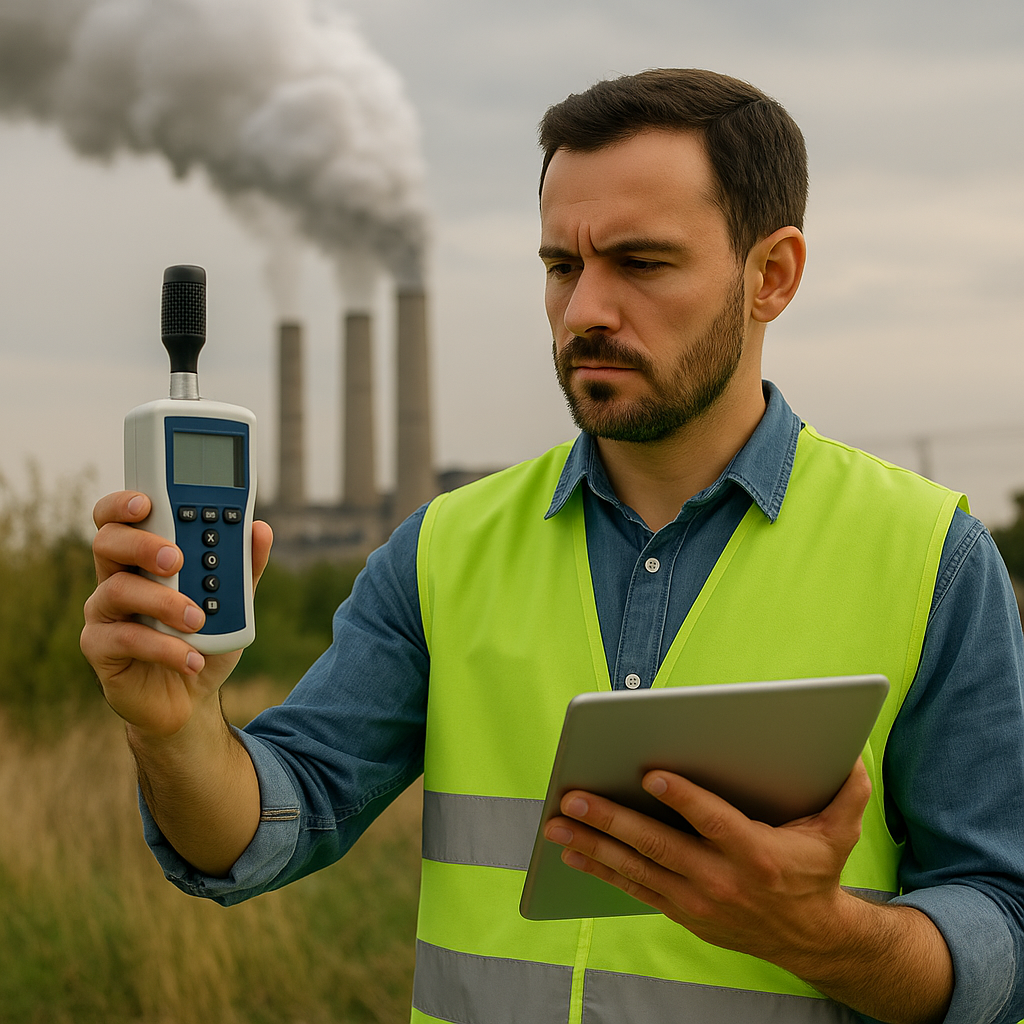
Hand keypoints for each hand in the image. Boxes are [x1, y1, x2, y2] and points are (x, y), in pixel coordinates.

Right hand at [81, 491, 273, 739]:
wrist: (189, 699)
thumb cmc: (203, 639)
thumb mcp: (233, 603)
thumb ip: (244, 567)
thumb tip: (260, 529)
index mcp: (143, 558)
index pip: (121, 518)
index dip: (125, 503)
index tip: (149, 501)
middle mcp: (117, 578)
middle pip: (107, 542)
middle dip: (142, 545)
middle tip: (175, 559)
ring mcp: (105, 613)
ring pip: (118, 590)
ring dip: (163, 602)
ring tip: (199, 619)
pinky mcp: (101, 649)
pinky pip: (126, 640)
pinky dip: (165, 648)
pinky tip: (191, 658)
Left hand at [544, 761, 871, 972]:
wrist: (811, 940)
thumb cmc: (818, 873)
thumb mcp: (840, 832)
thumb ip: (847, 790)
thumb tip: (850, 749)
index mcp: (757, 854)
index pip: (714, 822)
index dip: (683, 799)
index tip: (650, 774)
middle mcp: (721, 880)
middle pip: (659, 846)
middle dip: (611, 820)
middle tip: (572, 797)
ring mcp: (698, 902)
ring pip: (636, 868)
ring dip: (592, 844)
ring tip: (556, 823)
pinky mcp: (683, 913)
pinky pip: (634, 890)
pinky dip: (601, 871)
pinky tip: (572, 853)